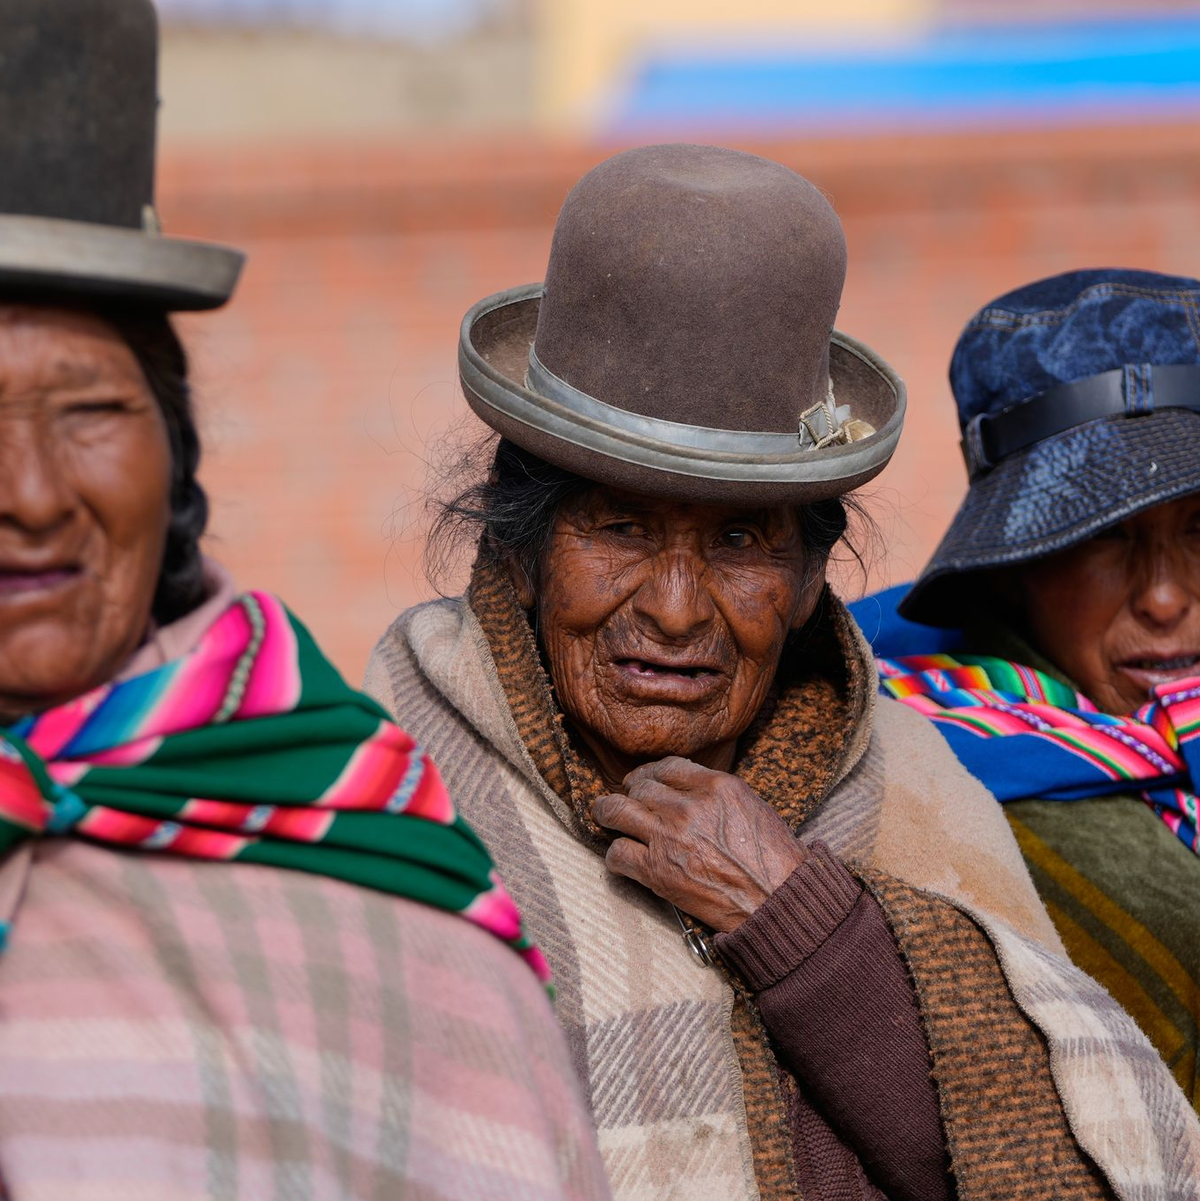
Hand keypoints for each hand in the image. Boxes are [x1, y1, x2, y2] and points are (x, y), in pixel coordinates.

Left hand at [591, 756, 806, 932]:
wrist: (778, 902)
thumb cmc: (774, 859)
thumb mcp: (752, 807)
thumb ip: (716, 794)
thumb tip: (689, 791)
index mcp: (715, 786)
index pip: (666, 766)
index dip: (650, 772)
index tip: (645, 780)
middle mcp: (687, 807)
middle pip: (639, 786)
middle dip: (629, 791)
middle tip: (625, 799)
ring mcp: (668, 838)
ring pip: (615, 811)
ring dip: (607, 813)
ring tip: (604, 815)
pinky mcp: (657, 872)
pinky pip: (617, 854)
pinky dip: (615, 856)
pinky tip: (622, 858)